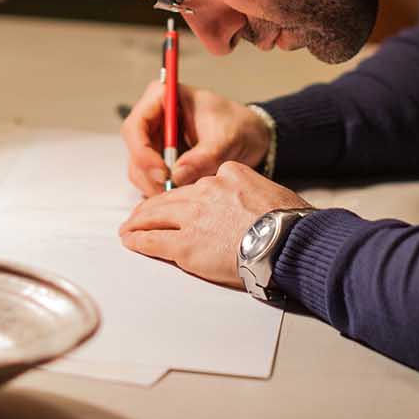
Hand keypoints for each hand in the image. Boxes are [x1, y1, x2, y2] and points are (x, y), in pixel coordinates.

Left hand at [119, 161, 310, 286]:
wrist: (287, 241)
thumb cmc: (290, 223)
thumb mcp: (271, 192)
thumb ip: (252, 192)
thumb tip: (254, 205)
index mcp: (227, 174)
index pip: (198, 184)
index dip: (185, 196)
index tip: (179, 204)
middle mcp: (205, 191)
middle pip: (171, 197)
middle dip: (152, 206)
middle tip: (140, 214)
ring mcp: (192, 218)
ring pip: (155, 215)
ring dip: (138, 221)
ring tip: (129, 228)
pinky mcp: (184, 244)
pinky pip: (153, 240)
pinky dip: (138, 240)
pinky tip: (131, 241)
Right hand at [120, 82, 271, 196]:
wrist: (251, 137)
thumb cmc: (239, 126)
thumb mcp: (227, 138)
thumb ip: (204, 156)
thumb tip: (177, 175)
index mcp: (163, 97)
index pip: (135, 126)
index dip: (143, 153)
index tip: (164, 174)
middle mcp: (152, 118)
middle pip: (134, 152)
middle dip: (150, 176)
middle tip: (173, 192)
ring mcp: (153, 141)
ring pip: (139, 170)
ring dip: (157, 187)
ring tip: (185, 193)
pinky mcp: (159, 160)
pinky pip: (150, 180)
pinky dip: (163, 191)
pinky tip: (184, 194)